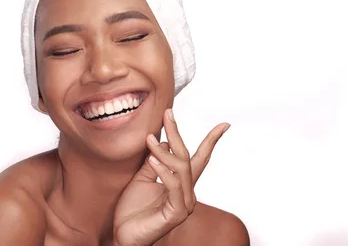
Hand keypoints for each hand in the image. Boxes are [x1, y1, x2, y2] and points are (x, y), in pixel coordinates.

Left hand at [112, 109, 229, 245]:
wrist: (123, 235)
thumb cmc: (132, 210)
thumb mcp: (142, 178)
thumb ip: (153, 161)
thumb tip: (161, 141)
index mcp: (181, 184)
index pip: (199, 158)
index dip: (211, 141)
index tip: (224, 124)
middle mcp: (187, 193)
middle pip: (188, 157)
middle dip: (178, 133)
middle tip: (168, 114)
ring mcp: (184, 204)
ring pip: (181, 170)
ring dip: (165, 152)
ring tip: (149, 139)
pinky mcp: (176, 214)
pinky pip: (173, 187)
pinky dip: (163, 171)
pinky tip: (152, 160)